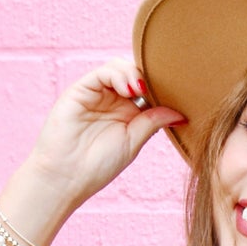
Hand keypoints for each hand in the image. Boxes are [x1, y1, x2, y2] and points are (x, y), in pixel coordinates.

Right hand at [22, 53, 185, 209]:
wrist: (66, 177)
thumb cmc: (97, 166)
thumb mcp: (133, 142)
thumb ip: (152, 122)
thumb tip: (180, 113)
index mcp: (126, 112)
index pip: (146, 88)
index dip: (158, 87)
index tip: (172, 96)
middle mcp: (111, 100)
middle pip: (133, 73)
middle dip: (147, 78)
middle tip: (156, 91)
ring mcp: (95, 94)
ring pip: (118, 68)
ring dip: (133, 75)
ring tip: (139, 91)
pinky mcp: (80, 90)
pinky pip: (101, 73)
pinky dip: (117, 75)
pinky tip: (128, 90)